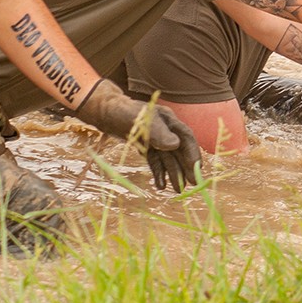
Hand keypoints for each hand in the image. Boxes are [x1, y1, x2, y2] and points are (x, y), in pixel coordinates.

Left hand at [74, 79, 202, 191]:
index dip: (192, 153)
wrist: (105, 112)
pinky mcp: (146, 146)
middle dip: (186, 167)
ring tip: (178, 190)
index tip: (197, 169)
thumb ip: (158, 133)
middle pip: (179, 150)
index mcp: (168, 120)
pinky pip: (156, 161)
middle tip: (191, 185)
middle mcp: (165, 129)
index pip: (186, 137)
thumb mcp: (142, 121)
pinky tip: (161, 186)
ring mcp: (156, 138)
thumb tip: (175, 146)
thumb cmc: (123, 112)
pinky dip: (159, 173)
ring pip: (168, 158)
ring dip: (174, 174)